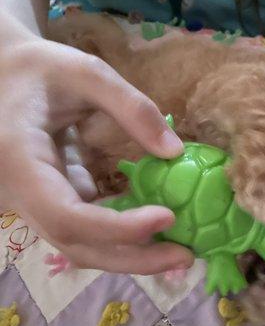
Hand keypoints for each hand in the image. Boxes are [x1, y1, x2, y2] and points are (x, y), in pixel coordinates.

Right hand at [0, 30, 193, 273]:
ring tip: (179, 251)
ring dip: (131, 253)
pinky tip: (156, 227)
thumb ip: (132, 107)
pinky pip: (85, 227)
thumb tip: (175, 151)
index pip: (67, 214)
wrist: (2, 76)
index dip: (118, 227)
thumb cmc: (37, 68)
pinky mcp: (51, 199)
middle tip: (186, 257)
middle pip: (76, 245)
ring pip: (80, 245)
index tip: (168, 217)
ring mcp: (33, 202)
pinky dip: (122, 233)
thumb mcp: (86, 72)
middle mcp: (19, 194)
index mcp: (20, 160)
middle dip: (134, 257)